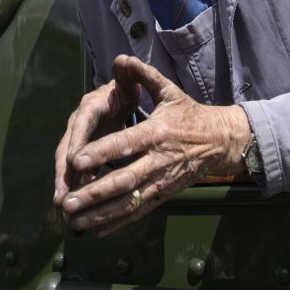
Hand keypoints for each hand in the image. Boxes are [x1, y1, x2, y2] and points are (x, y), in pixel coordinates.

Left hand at [55, 55, 250, 236]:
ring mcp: (161, 181)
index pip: (125, 143)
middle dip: (95, 193)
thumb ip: (144, 75)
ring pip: (129, 202)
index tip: (77, 161)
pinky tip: (95, 230)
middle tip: (69, 202)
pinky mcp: (163, 194)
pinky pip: (138, 211)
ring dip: (101, 214)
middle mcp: (158, 160)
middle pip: (124, 180)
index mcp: (157, 132)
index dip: (101, 153)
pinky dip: (117, 222)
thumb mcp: (169, 90)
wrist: (220, 142)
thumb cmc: (189, 114)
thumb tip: (121, 58)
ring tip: (76, 221)